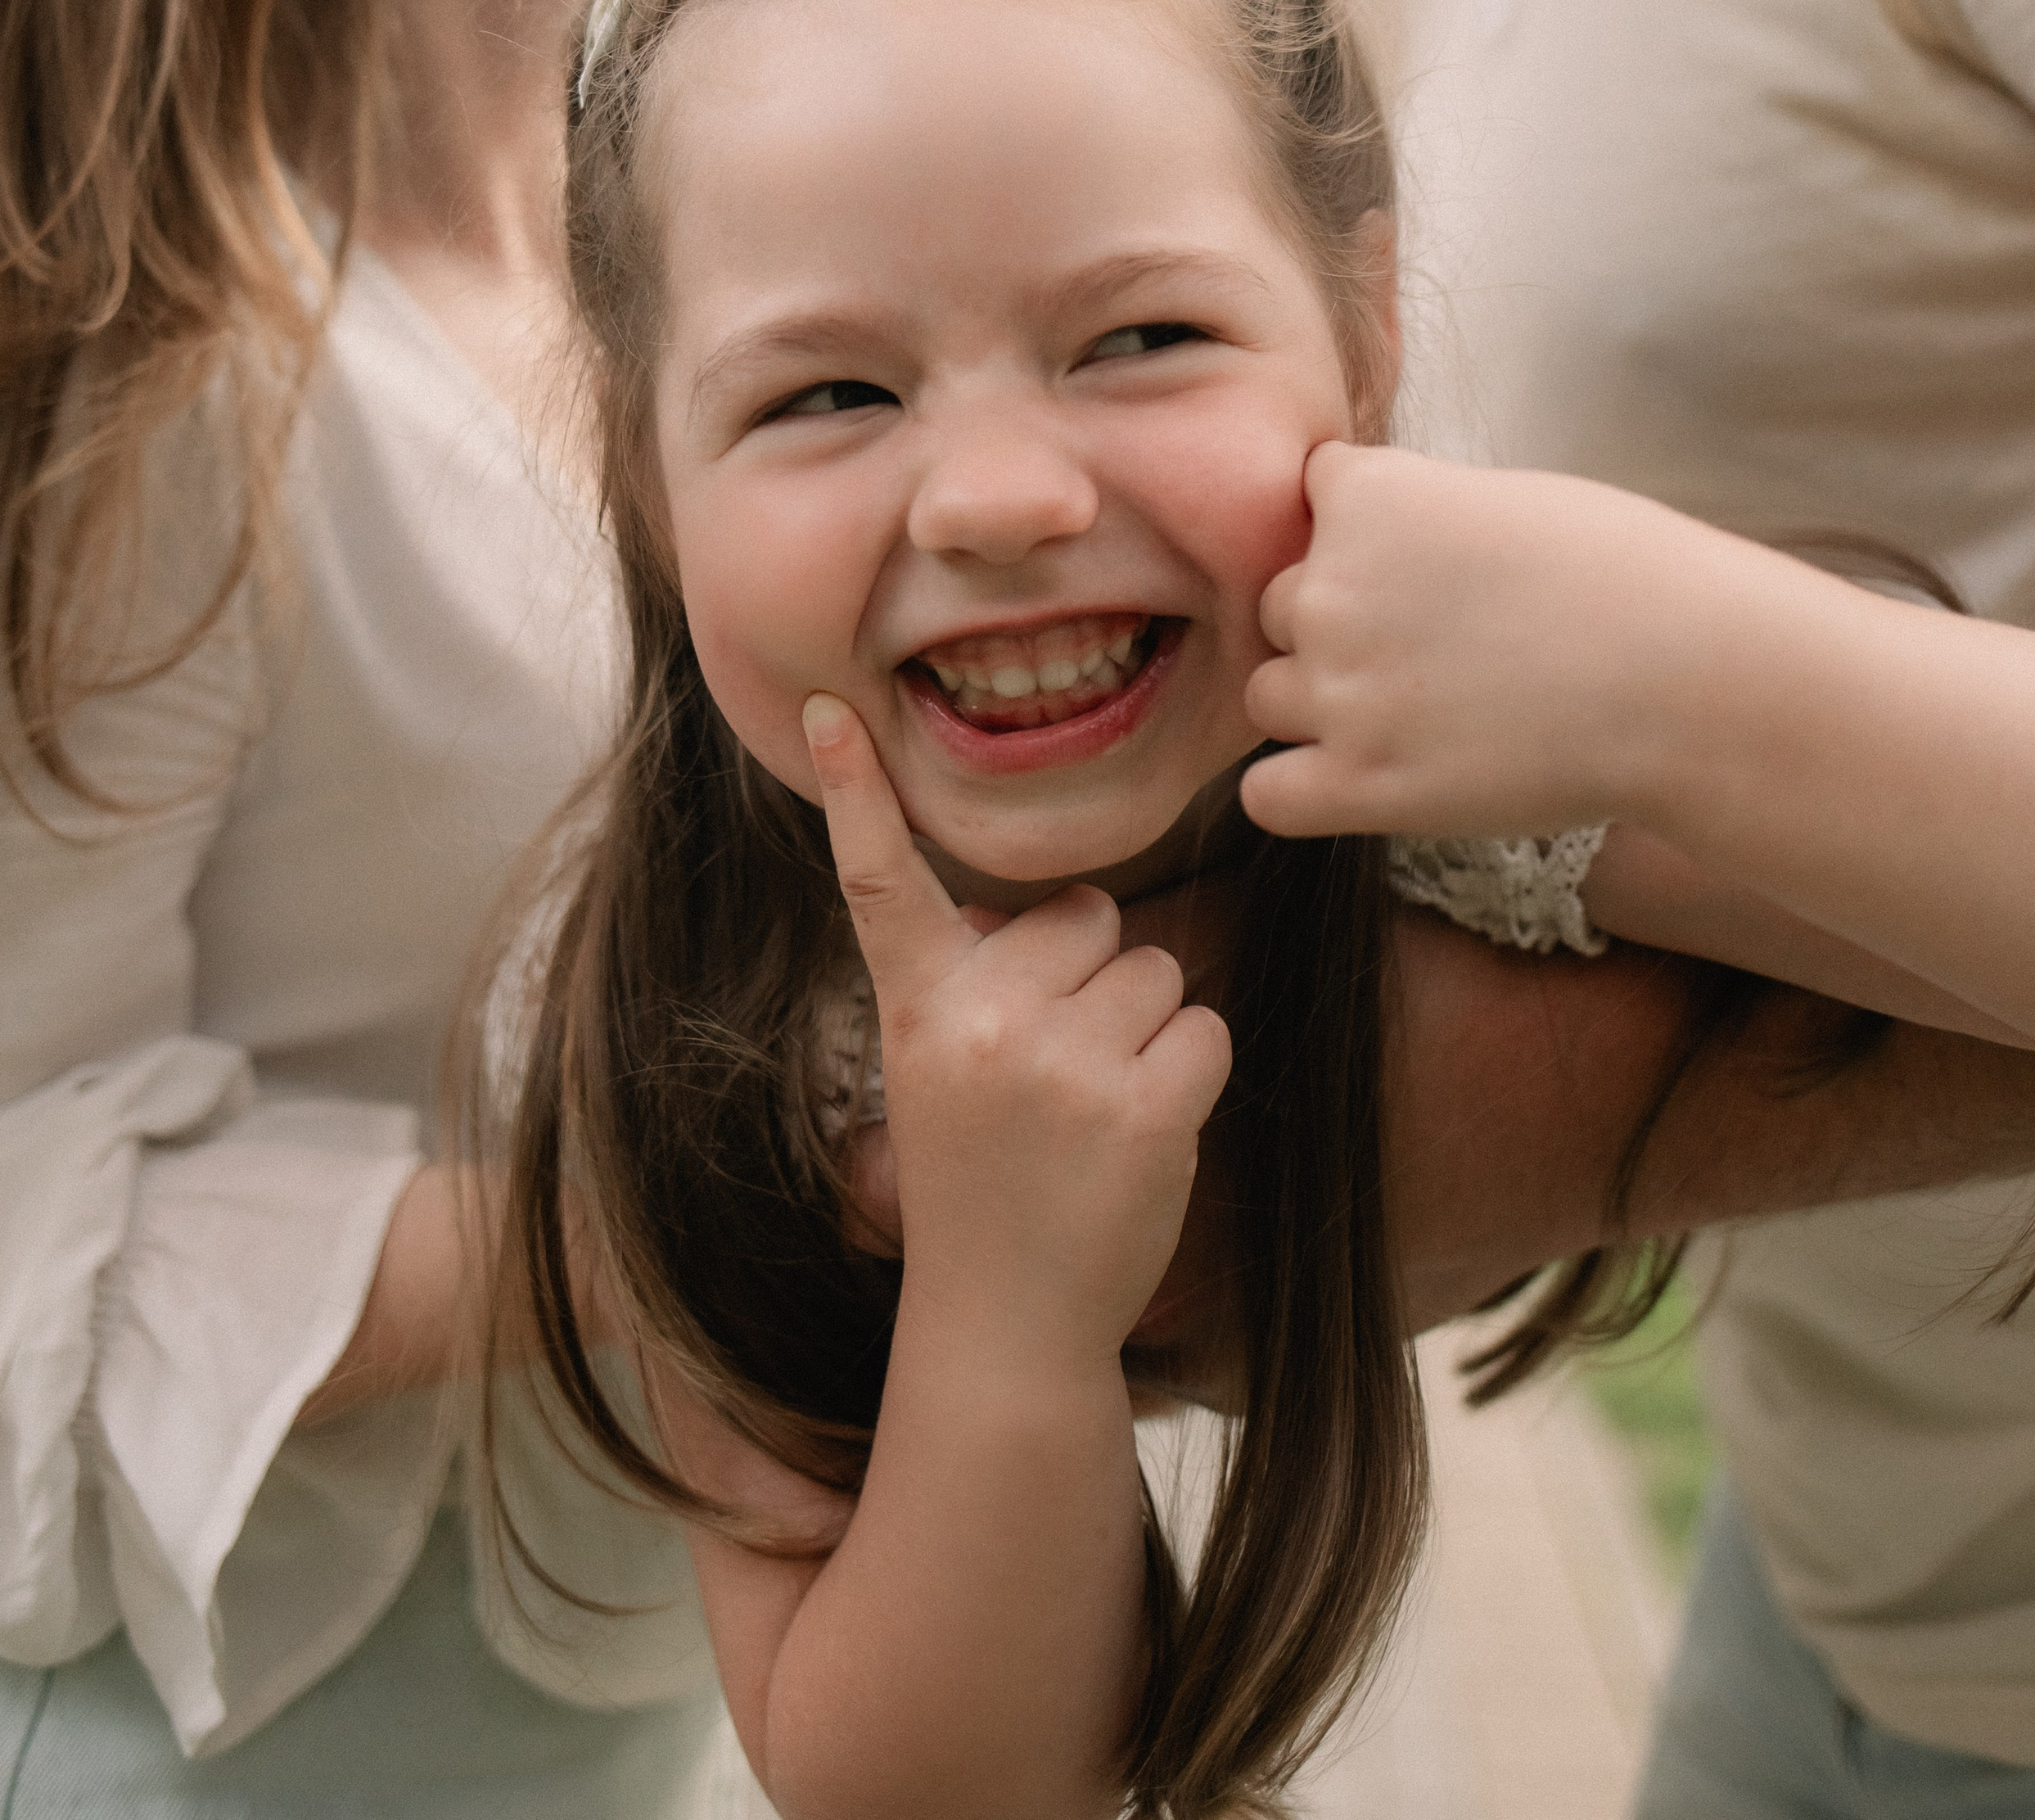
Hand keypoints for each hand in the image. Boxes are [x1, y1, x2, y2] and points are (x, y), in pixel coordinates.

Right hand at [803, 695, 1232, 1370]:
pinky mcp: (1145, 1106)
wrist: (1007, 1326)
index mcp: (920, 1005)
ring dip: (1143, 1029)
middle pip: (1090, 915)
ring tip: (1092, 1111)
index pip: (881, 880)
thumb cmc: (982, 1183)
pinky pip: (1202, 1030)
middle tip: (1054, 1074)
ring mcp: (1066, 1063)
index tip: (829, 712)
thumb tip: (1056, 913)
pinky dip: (1188, 1076)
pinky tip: (1137, 1135)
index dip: (853, 791)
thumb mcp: (938, 1072)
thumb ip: (980, 980)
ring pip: (1156, 969)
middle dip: (1092, 976)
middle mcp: (984, 1020)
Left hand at [1240, 444, 1689, 842]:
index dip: (1365, 532)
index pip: (1311, 497)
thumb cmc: (1623, 578)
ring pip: (1268, 695)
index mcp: (1367, 496)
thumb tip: (1365, 542)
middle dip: (1338, 624)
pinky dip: (1301, 790)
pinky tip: (1361, 781)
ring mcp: (1339, 690)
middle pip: (1279, 603)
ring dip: (1321, 707)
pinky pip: (1268, 792)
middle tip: (1434, 650)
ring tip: (1416, 715)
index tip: (1431, 565)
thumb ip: (1413, 517)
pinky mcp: (1359, 783)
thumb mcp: (1503, 501)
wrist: (1685, 680)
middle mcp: (1329, 586)